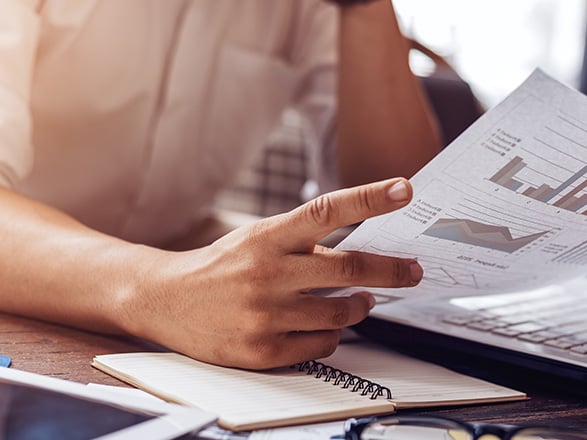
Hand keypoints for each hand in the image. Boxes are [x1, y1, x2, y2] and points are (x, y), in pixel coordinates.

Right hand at [119, 178, 421, 368]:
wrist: (164, 299)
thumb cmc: (222, 266)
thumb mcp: (258, 239)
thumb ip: (305, 244)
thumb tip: (362, 252)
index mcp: (268, 236)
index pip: (327, 210)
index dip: (370, 199)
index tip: (404, 189)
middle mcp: (268, 272)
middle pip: (349, 270)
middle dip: (391, 270)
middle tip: (412, 270)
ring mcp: (264, 314)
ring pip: (341, 315)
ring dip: (360, 307)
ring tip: (362, 301)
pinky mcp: (261, 349)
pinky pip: (322, 345)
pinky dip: (332, 336)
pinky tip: (325, 327)